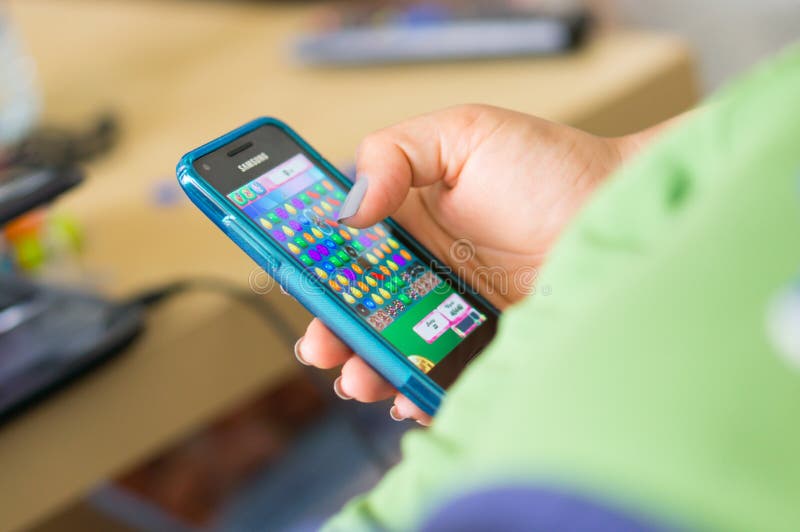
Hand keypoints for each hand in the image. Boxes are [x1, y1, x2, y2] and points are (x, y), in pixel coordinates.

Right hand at [297, 104, 628, 423]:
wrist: (625, 210)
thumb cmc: (550, 166)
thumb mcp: (462, 132)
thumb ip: (393, 154)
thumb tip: (347, 208)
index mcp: (407, 219)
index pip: (344, 247)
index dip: (313, 267)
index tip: (296, 282)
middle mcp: (424, 268)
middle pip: (360, 307)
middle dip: (332, 331)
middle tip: (321, 345)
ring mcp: (453, 311)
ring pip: (393, 348)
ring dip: (366, 368)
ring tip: (359, 378)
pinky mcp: (485, 345)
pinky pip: (441, 375)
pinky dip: (418, 391)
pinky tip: (409, 394)